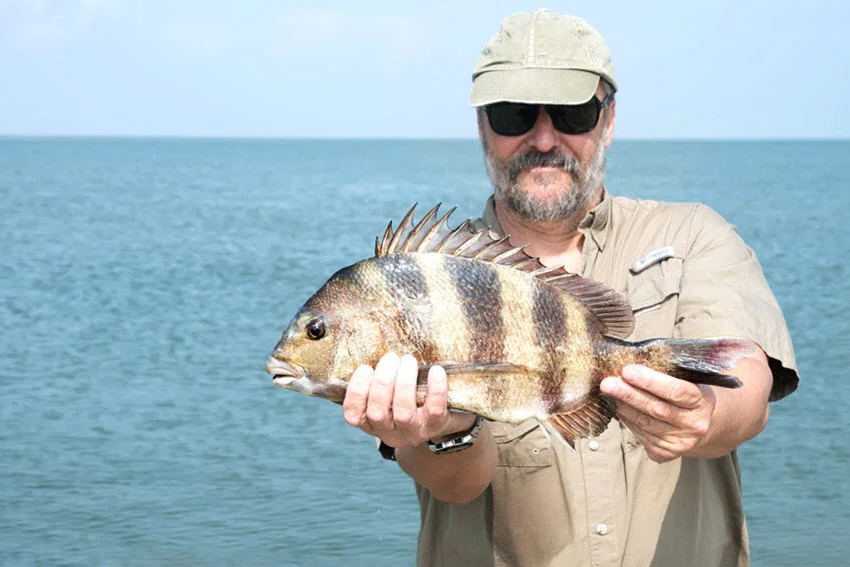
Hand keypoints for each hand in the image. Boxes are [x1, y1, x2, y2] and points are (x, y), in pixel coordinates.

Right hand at [342, 352, 476, 448]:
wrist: (443, 419)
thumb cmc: (409, 399)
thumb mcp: (388, 395)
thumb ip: (378, 379)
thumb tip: (372, 347)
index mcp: (371, 423)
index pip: (354, 415)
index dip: (356, 392)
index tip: (365, 368)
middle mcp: (388, 433)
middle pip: (377, 412)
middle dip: (382, 381)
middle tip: (391, 357)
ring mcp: (412, 432)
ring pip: (403, 412)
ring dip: (404, 382)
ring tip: (408, 360)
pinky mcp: (435, 427)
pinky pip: (434, 410)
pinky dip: (435, 389)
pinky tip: (436, 371)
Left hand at [600, 364, 716, 462]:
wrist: (701, 425)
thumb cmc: (688, 397)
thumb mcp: (688, 381)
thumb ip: (667, 373)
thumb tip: (632, 361)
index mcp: (702, 401)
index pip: (675, 390)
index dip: (650, 381)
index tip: (627, 371)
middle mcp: (694, 424)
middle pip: (656, 409)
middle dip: (629, 394)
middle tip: (608, 383)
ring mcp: (680, 442)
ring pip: (645, 423)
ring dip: (624, 407)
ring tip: (610, 393)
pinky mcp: (665, 453)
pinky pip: (640, 434)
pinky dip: (627, 419)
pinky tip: (620, 408)